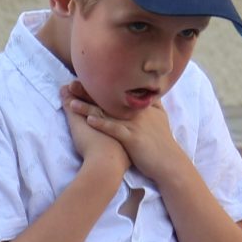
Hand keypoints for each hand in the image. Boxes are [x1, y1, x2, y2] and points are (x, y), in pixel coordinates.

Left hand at [66, 81, 187, 183]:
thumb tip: (151, 93)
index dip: (100, 86)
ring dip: (89, 108)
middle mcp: (136, 113)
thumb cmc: (162, 142)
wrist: (169, 162)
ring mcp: (134, 125)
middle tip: (72, 84)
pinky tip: (89, 120)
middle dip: (90, 92)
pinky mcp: (132, 139)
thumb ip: (153, 104)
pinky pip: (115, 130)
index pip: (118, 93)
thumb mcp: (160, 118)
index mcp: (141, 106)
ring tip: (72, 102)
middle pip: (110, 100)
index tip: (84, 78)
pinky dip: (102, 124)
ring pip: (108, 113)